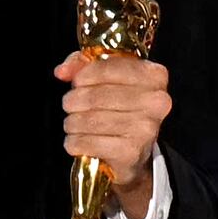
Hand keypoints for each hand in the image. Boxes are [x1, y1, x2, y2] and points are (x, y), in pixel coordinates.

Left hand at [55, 47, 168, 204]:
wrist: (135, 153)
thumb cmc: (121, 109)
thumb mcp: (108, 78)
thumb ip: (83, 65)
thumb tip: (62, 71)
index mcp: (154, 76)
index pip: (109, 67)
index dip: (84, 74)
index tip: (77, 82)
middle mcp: (155, 101)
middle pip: (96, 95)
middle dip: (73, 100)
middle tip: (70, 105)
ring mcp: (145, 128)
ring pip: (89, 119)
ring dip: (72, 122)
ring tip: (73, 123)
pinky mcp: (131, 152)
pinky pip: (88, 142)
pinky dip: (74, 142)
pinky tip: (76, 141)